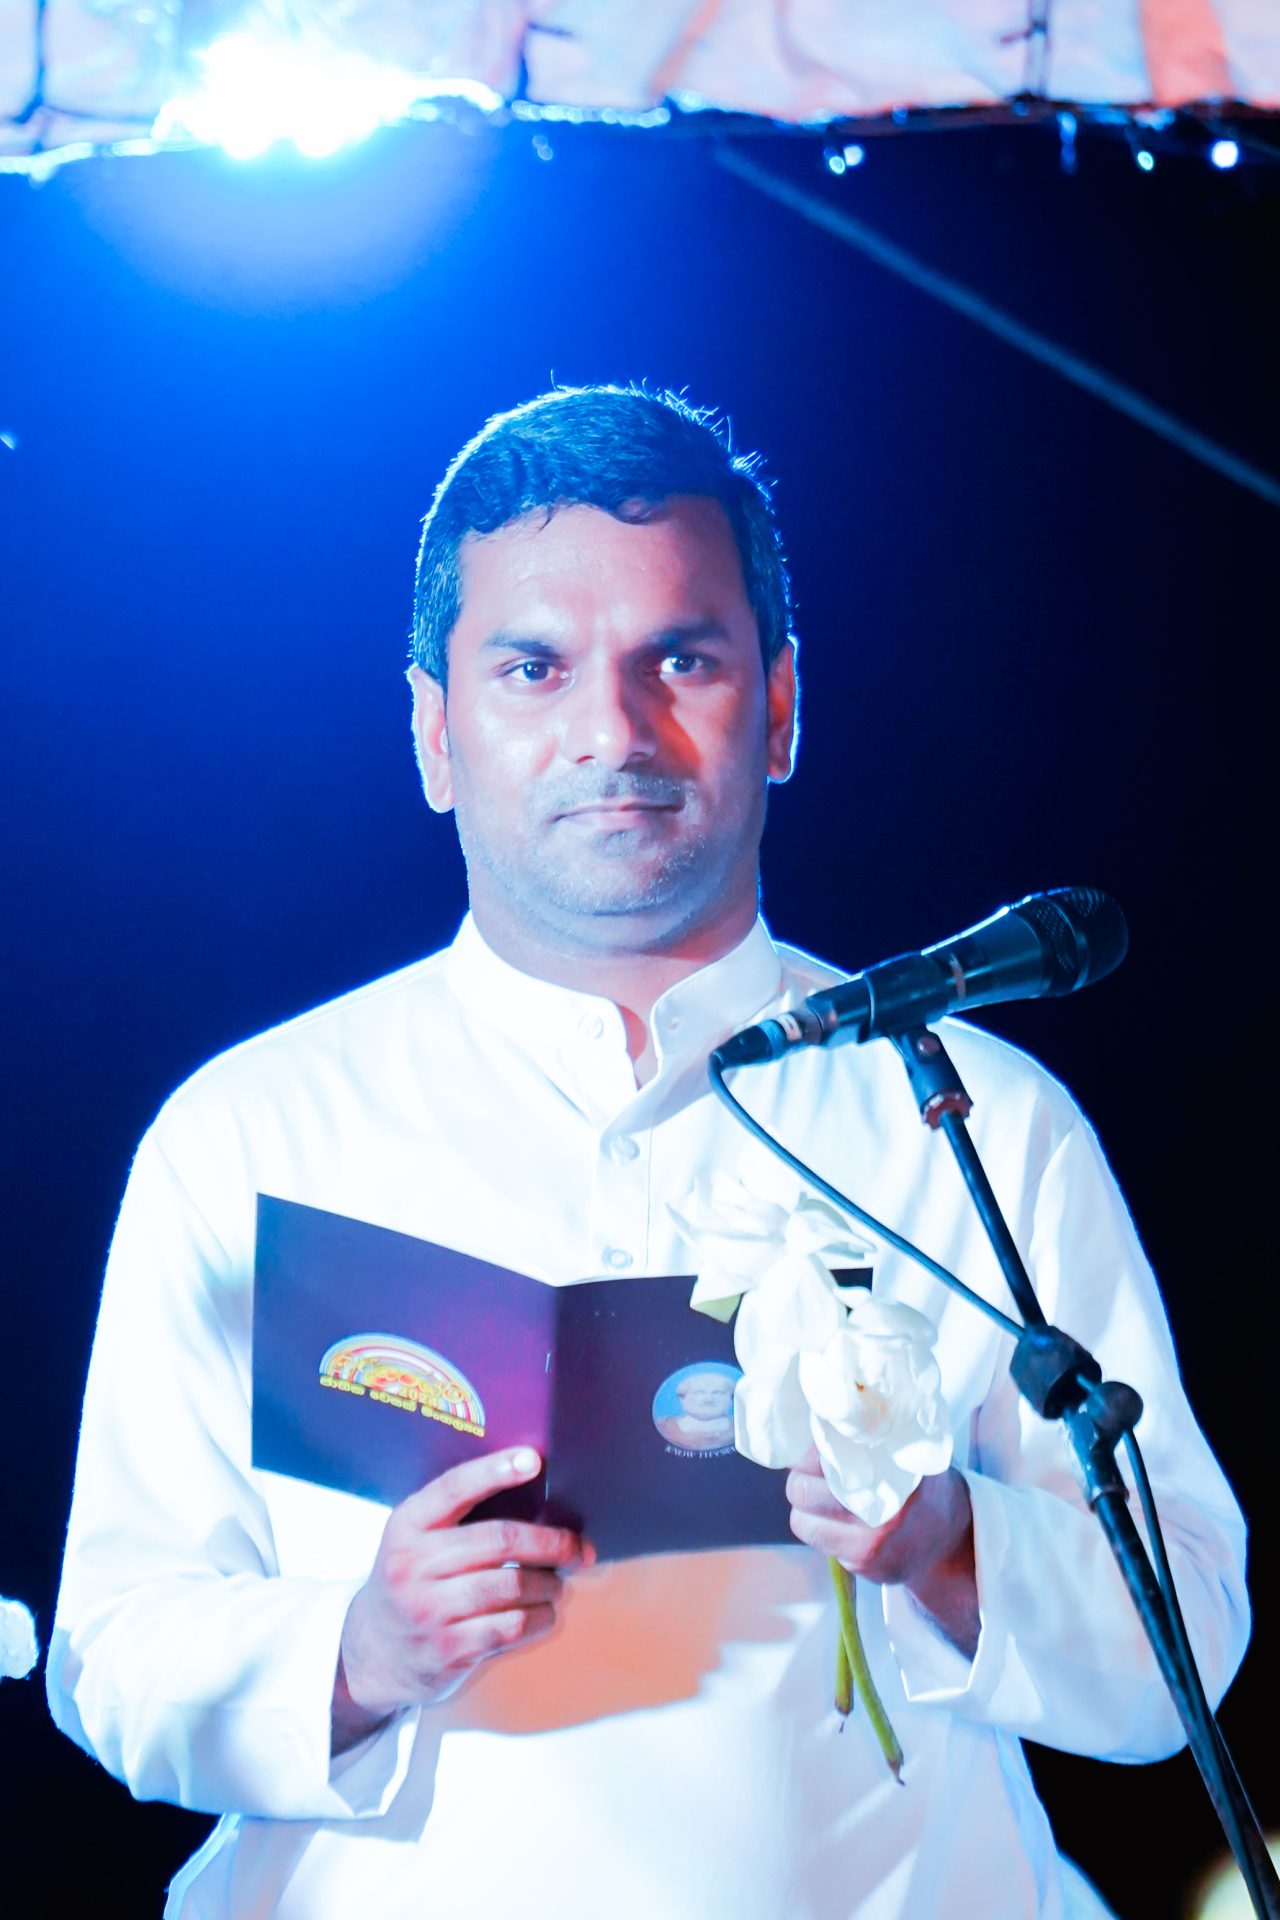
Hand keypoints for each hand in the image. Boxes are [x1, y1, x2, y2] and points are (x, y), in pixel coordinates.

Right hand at [333, 1447, 591, 1750]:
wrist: (373, 1650)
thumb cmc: (411, 1581)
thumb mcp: (414, 1539)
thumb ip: (456, 1517)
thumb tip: (533, 1494)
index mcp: (407, 1525)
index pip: (455, 1488)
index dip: (495, 1470)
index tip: (533, 1460)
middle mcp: (414, 1564)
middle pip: (500, 1540)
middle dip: (552, 1542)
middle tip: (579, 1547)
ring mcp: (430, 1609)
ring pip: (512, 1585)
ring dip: (550, 1583)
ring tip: (558, 1582)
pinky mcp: (449, 1648)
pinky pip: (511, 1626)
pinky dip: (540, 1618)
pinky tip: (545, 1612)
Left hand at [786, 1448, 977, 1656]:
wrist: (946, 1538)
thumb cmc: (915, 1486)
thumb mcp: (904, 1453)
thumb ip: (870, 1440)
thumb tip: (817, 1425)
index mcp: (896, 1472)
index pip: (826, 1455)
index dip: (812, 1451)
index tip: (816, 1448)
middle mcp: (885, 1510)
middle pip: (802, 1489)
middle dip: (799, 1478)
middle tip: (808, 1473)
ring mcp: (873, 1541)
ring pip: (802, 1521)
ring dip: (804, 1508)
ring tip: (819, 1497)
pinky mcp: (863, 1564)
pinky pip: (818, 1542)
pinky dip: (820, 1529)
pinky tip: (839, 1522)